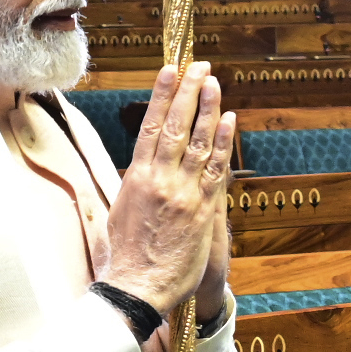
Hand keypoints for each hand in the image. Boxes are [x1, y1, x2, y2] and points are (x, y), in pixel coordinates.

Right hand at [94, 63, 235, 314]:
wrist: (138, 286)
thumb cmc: (125, 254)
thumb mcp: (121, 211)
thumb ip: (136, 185)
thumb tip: (142, 168)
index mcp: (136, 177)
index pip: (150, 126)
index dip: (161, 95)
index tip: (170, 70)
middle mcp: (160, 178)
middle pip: (175, 126)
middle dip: (188, 92)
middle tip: (198, 65)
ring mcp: (183, 192)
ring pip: (197, 141)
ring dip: (207, 108)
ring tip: (213, 82)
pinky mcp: (202, 209)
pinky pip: (216, 169)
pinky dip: (223, 142)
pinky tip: (229, 119)